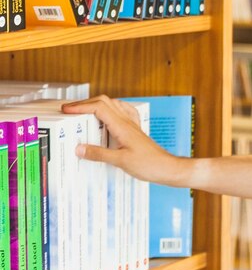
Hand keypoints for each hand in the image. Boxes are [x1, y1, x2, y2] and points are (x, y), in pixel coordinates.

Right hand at [61, 95, 186, 186]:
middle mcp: (127, 122)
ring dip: (96, 104)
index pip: (99, 108)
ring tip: (82, 112)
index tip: (66, 110)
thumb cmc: (149, 165)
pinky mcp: (134, 130)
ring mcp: (132, 125)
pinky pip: (122, 112)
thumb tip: (79, 148)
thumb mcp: (120, 161)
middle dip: (84, 103)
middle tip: (69, 110)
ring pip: (112, 105)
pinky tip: (106, 115)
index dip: (81, 107)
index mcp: (122, 126)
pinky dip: (110, 109)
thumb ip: (99, 154)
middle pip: (104, 102)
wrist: (167, 168)